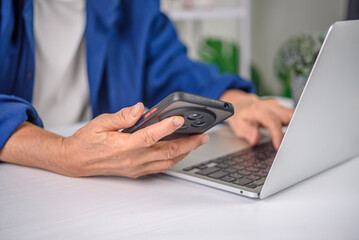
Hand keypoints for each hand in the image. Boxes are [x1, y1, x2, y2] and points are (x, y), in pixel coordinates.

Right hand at [60, 103, 208, 177]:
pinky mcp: (136, 171)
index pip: (150, 136)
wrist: (75, 161)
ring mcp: (136, 168)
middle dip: (188, 143)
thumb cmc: (87, 140)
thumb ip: (123, 116)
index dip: (167, 127)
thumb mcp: (101, 122)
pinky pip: (160, 167)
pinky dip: (173, 159)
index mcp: (124, 146)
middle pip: (166, 152)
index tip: (180, 119)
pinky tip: (180, 151)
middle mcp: (132, 159)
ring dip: (185, 152)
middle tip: (203, 135)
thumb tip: (140, 108)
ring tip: (197, 142)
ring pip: (167, 162)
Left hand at [220, 90, 293, 149]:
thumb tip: (255, 140)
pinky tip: (296, 135)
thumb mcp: (238, 125)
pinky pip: (293, 116)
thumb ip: (247, 131)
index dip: (277, 134)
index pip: (272, 121)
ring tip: (297, 141)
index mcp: (259, 109)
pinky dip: (297, 125)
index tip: (279, 146)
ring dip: (298, 127)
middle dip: (295, 129)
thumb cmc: (240, 115)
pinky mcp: (282, 109)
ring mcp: (278, 106)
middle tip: (296, 144)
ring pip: (294, 114)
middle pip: (289, 115)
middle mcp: (270, 106)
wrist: (241, 104)